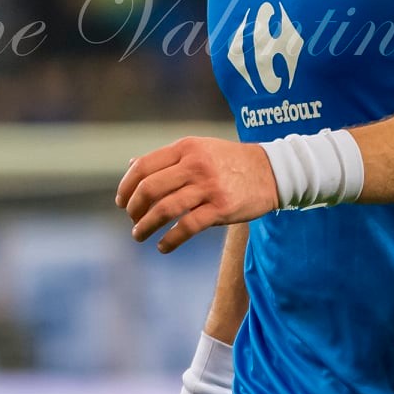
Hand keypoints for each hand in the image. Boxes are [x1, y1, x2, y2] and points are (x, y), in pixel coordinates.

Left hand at [115, 137, 277, 252]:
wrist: (271, 171)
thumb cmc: (229, 162)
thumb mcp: (198, 149)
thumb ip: (167, 158)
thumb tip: (131, 166)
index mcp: (186, 148)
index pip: (144, 167)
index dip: (127, 187)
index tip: (122, 202)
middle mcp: (195, 165)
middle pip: (150, 189)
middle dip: (134, 209)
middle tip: (132, 220)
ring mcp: (209, 187)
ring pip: (164, 210)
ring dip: (145, 226)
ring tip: (139, 235)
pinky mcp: (221, 208)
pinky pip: (187, 227)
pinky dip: (169, 240)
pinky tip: (163, 246)